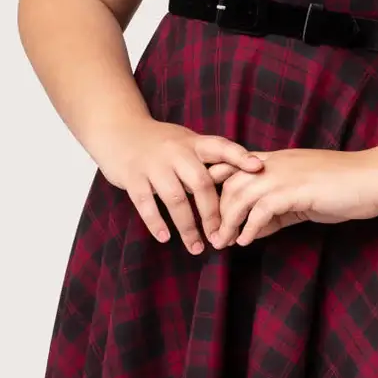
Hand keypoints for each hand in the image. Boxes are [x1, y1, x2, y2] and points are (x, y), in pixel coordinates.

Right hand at [96, 118, 263, 251]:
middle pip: (201, 183)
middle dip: (212, 213)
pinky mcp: (132, 177)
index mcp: (193, 143)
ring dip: (187, 227)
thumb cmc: (160, 142)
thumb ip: (207, 161)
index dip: (240, 156)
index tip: (258, 168)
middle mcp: (175, 151)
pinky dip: (156, 223)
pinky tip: (165, 238)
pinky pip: (146, 204)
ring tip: (196, 247)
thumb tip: (238, 184)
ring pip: (175, 199)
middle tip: (220, 236)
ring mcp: (153, 164)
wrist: (119, 130)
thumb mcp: (185, 143)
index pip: (221, 147)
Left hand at [207, 146, 377, 247]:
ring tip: (223, 242)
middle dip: (216, 211)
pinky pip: (262, 209)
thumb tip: (254, 229)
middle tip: (213, 236)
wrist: (376, 178)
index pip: (233, 166)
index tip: (210, 213)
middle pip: (229, 183)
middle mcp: (275, 164)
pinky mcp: (297, 191)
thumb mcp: (304, 198)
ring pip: (241, 195)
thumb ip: (278, 211)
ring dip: (228, 222)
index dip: (217, 188)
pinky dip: (250, 227)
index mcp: (277, 161)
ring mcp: (286, 175)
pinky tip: (246, 242)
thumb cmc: (345, 187)